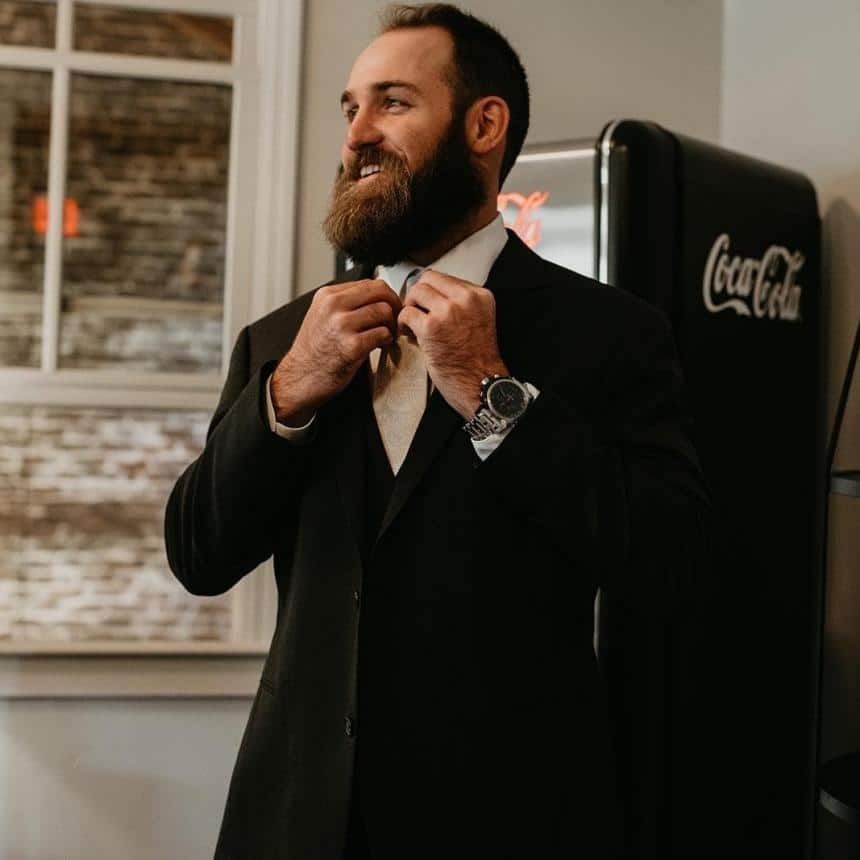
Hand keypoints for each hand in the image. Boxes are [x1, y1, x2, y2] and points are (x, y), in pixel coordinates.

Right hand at [271, 280, 400, 423]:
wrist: (300, 376)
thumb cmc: (314, 350)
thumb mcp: (323, 315)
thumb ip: (346, 302)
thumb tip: (377, 295)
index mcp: (328, 295)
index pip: (370, 283)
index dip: (387, 295)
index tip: (391, 306)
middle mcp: (333, 306)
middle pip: (380, 292)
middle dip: (394, 306)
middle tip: (394, 319)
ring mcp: (342, 325)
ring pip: (384, 311)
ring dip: (390, 325)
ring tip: (385, 334)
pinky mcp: (352, 346)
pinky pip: (382, 334)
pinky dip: (386, 340)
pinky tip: (379, 345)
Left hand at [397, 269, 508, 418]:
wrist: (480, 383)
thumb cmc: (477, 358)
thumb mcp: (478, 319)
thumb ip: (460, 303)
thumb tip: (431, 295)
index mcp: (479, 295)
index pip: (443, 277)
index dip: (430, 292)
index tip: (427, 306)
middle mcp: (465, 298)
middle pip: (427, 280)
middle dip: (417, 297)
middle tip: (416, 313)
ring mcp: (448, 311)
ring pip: (416, 292)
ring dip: (409, 308)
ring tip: (412, 325)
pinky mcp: (432, 327)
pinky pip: (406, 314)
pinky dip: (402, 324)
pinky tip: (409, 335)